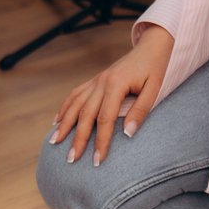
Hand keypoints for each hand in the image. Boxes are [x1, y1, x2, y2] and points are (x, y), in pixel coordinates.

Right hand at [49, 25, 173, 166]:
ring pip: (75, 104)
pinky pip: (75, 94)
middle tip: (71, 159)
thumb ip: (141, 111)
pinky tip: (56, 121)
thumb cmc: (155, 69)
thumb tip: (128, 134)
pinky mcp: (95, 80)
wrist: (150, 47)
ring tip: (54, 142)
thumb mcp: (154, 89)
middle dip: (77, 138)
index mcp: (116, 84)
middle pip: (85, 114)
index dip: (100, 141)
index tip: (97, 161)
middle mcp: (101, 82)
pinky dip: (64, 108)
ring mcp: (96, 80)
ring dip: (64, 124)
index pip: (105, 119)